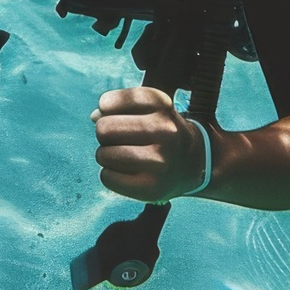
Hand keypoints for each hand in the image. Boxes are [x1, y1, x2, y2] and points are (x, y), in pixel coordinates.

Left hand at [91, 86, 209, 202]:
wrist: (195, 162)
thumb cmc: (162, 131)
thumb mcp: (149, 108)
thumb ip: (119, 106)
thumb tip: (94, 116)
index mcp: (161, 104)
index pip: (107, 102)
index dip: (106, 110)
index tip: (121, 116)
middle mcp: (164, 130)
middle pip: (103, 129)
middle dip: (104, 134)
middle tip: (120, 139)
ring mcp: (159, 161)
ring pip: (103, 154)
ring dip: (106, 155)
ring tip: (124, 156)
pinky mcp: (151, 187)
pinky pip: (107, 177)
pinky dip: (110, 175)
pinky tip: (126, 172)